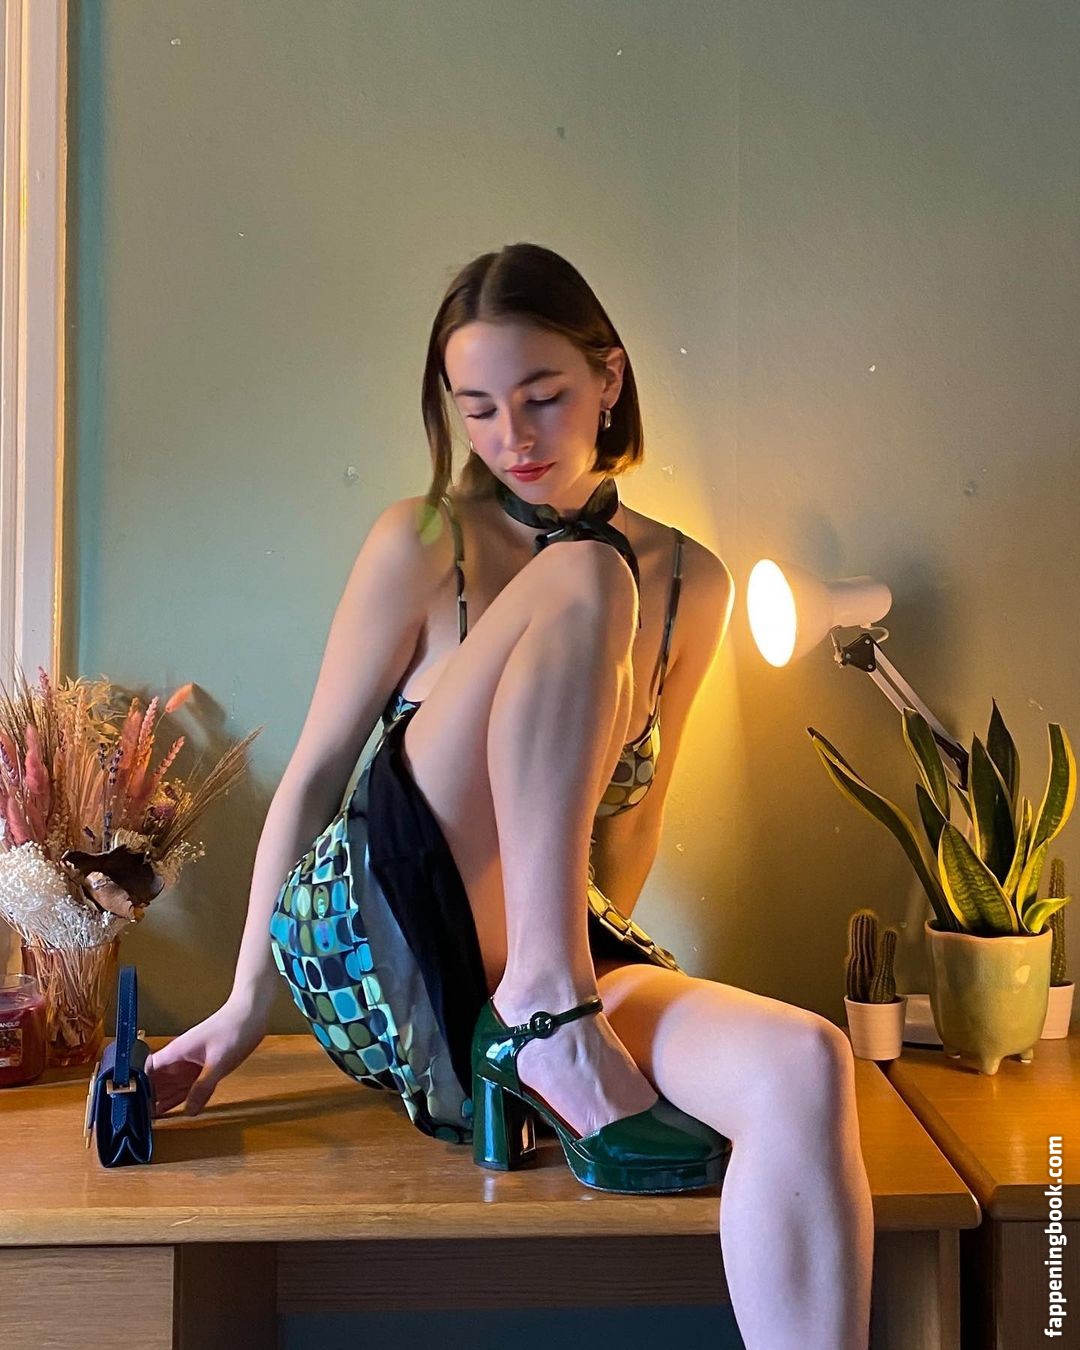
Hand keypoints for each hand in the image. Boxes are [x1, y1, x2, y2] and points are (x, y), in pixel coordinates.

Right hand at [145, 997, 266, 1116]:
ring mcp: (192, 1063)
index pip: (146, 1071)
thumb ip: (203, 1087)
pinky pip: (190, 1086)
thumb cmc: (233, 1028)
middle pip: (157, 1081)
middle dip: (149, 1099)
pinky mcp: (206, 1066)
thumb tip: (190, 1110)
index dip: (138, 1088)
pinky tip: (179, 1110)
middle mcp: (180, 1059)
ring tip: (153, 1121)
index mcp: (176, 1052)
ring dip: (165, 1100)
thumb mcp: (218, 1062)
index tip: (134, 1106)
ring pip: (172, 1085)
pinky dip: (184, 1097)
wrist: (252, 1013)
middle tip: (141, 1123)